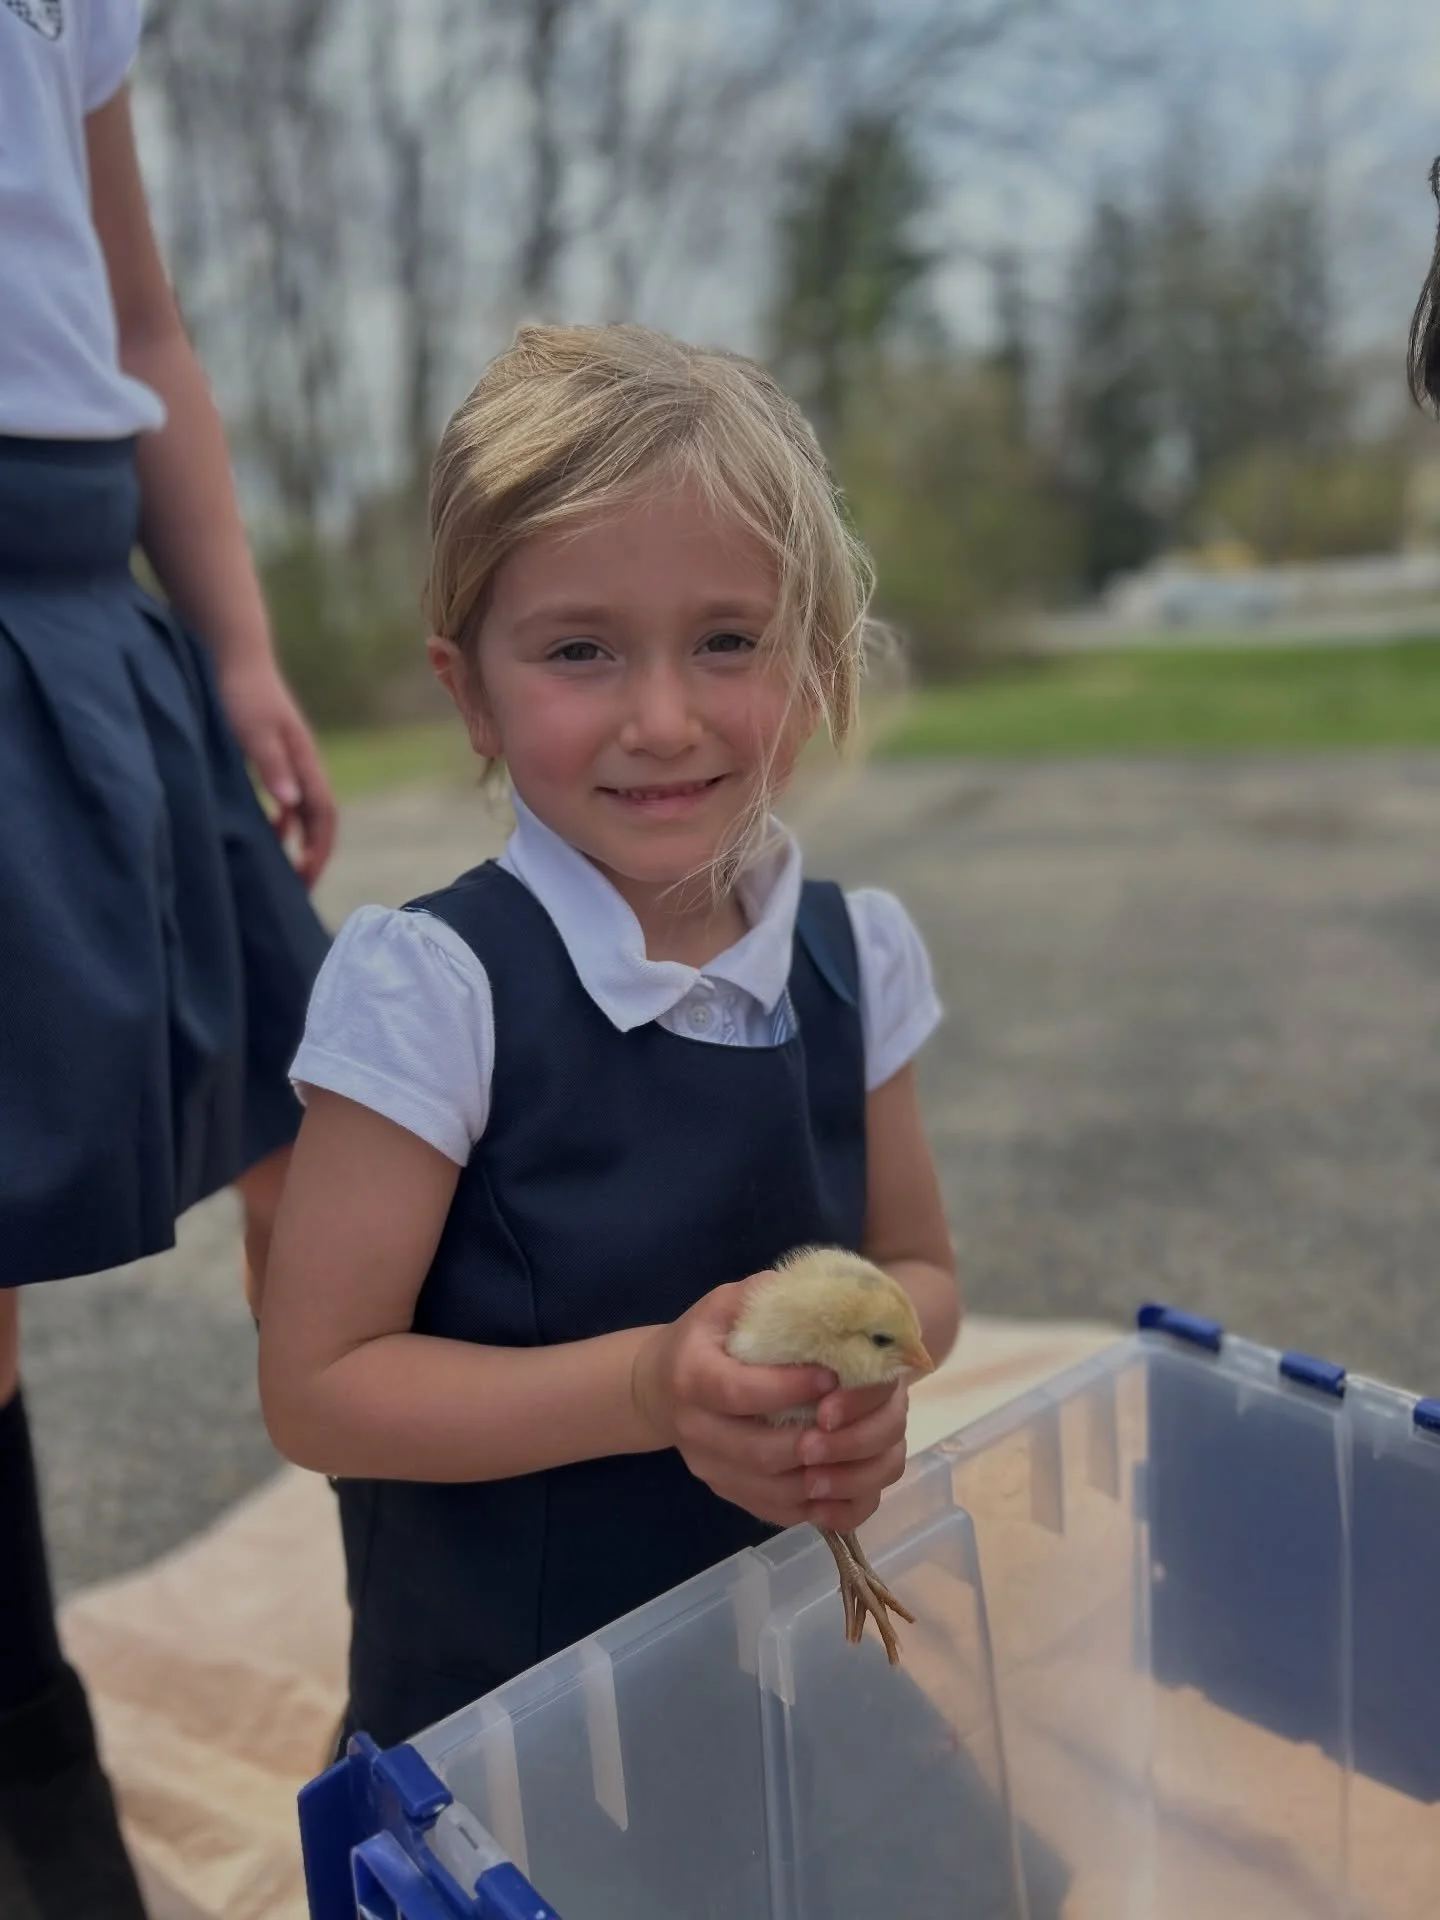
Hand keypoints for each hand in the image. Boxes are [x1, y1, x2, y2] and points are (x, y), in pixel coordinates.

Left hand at [219, 656, 337, 885]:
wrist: (236, 654)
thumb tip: (290, 806)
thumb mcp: (252, 731)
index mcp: (303, 762)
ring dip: (300, 841)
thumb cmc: (241, 691)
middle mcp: (303, 764)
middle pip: (321, 819)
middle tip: (300, 888)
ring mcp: (291, 760)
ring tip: (285, 869)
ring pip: (305, 811)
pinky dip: (283, 822)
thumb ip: (271, 766)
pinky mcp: (275, 756)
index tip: (304, 879)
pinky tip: (267, 832)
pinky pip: (288, 799)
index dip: (318, 850)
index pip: (323, 816)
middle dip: (315, 854)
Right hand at [631, 1281, 906, 1531]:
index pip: (738, 1391)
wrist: (658, 1387)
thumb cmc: (705, 1338)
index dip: (787, 1389)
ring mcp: (710, 1469)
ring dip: (821, 1480)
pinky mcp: (726, 1492)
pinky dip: (816, 1508)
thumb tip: (823, 1294)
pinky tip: (846, 1487)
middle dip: (813, 1443)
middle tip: (853, 1423)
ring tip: (859, 1456)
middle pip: (757, 1452)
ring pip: (770, 1491)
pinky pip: (775, 1512)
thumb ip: (766, 1296)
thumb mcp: (725, 1304)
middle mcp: (694, 1430)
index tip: (831, 1377)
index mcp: (691, 1376)